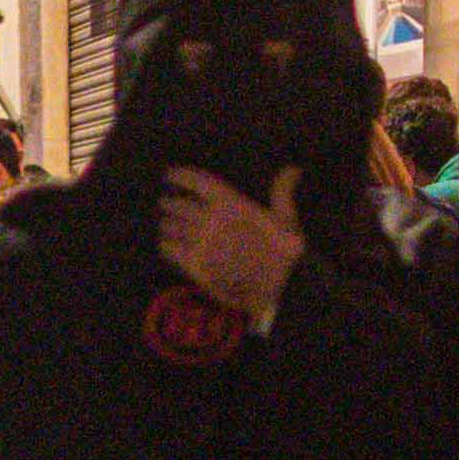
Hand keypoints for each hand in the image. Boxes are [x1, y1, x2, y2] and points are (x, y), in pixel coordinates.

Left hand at [156, 165, 307, 324]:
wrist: (277, 290)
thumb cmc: (283, 254)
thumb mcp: (287, 219)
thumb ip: (282, 192)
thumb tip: (293, 169)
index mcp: (231, 204)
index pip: (196, 182)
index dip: (180, 176)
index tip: (170, 175)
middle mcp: (210, 219)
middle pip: (177, 205)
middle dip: (169, 203)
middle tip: (165, 204)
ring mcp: (199, 242)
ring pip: (169, 227)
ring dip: (166, 225)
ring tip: (166, 225)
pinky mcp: (194, 265)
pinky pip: (168, 249)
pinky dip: (165, 245)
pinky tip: (166, 245)